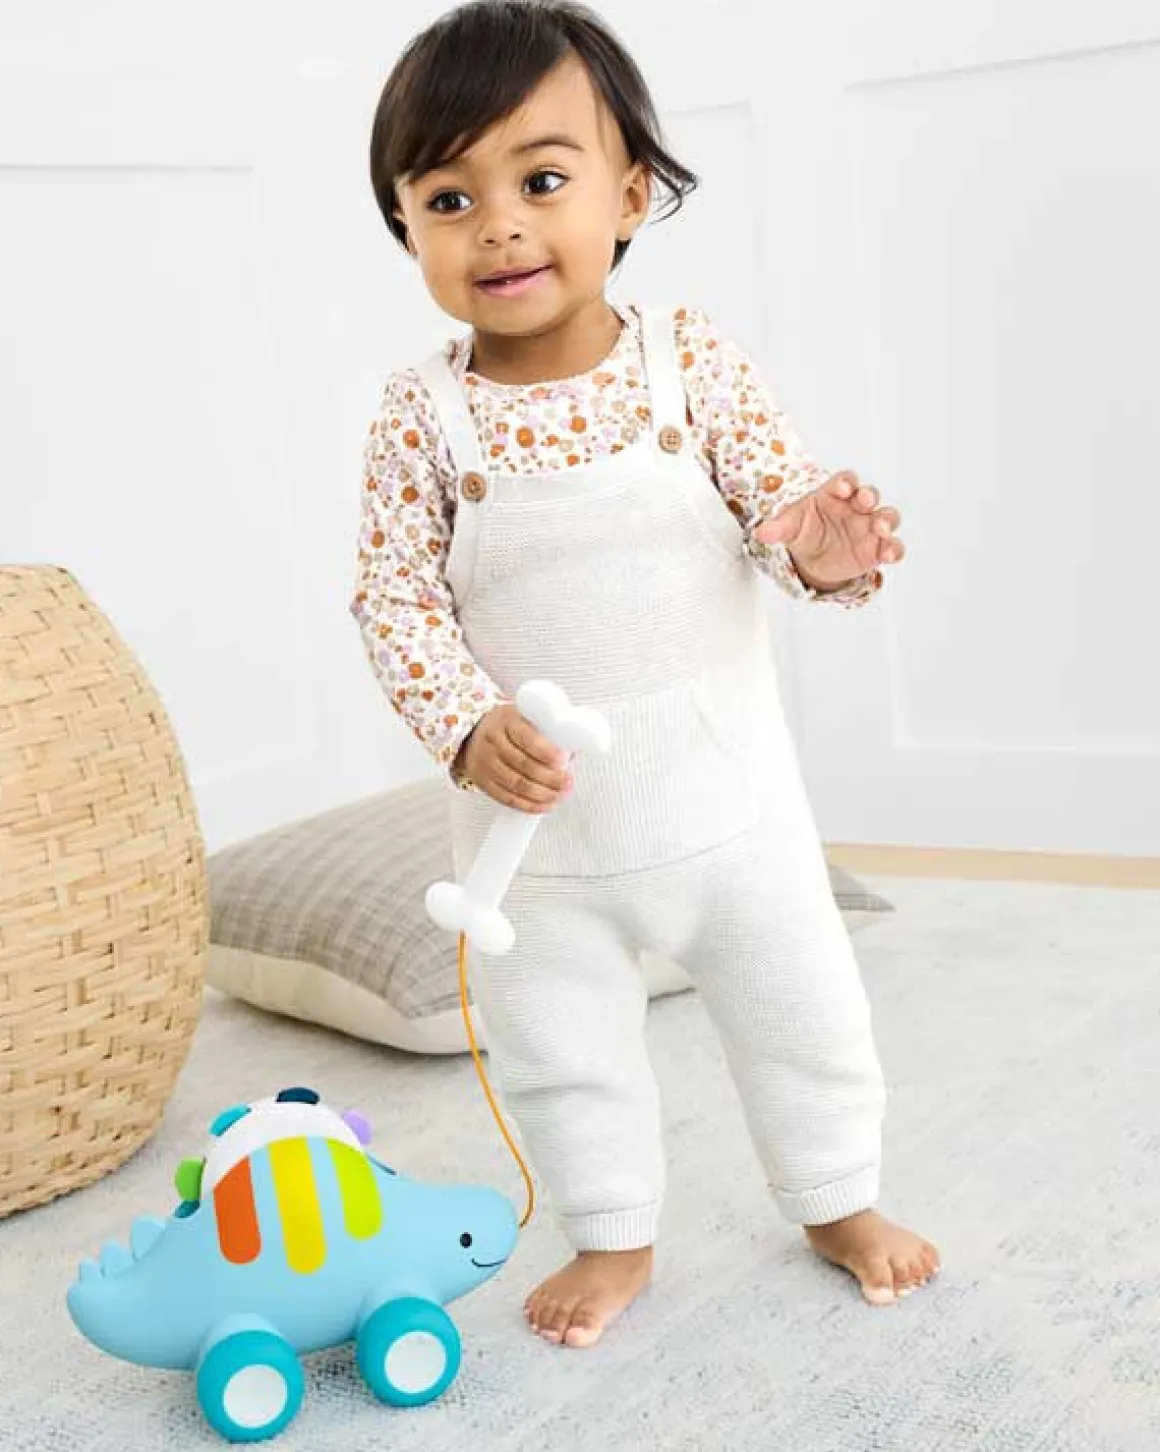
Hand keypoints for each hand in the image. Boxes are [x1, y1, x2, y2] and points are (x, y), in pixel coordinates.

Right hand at [459, 704, 572, 813]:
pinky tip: (545, 804)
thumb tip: (572, 749)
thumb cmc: (507, 725)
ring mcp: (486, 763)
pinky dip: (529, 805)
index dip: (547, 752)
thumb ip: (547, 730)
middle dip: (550, 778)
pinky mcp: (483, 782)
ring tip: (560, 795)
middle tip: (567, 782)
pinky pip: (507, 798)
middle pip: (524, 765)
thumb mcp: (525, 717)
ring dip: (543, 794)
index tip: (564, 760)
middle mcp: (493, 742)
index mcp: (507, 721)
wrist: (474, 733)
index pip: (527, 738)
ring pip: (517, 784)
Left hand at [754, 471, 904, 590]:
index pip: (844, 481)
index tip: (843, 488)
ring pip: (886, 517)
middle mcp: (856, 507)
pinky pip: (891, 546)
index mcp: (835, 494)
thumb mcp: (789, 528)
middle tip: (865, 501)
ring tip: (881, 529)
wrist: (813, 559)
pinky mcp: (876, 549)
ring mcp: (869, 527)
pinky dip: (893, 549)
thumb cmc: (805, 531)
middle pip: (869, 494)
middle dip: (869, 496)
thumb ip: (778, 528)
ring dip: (887, 520)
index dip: (846, 482)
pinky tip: (889, 555)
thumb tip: (762, 532)